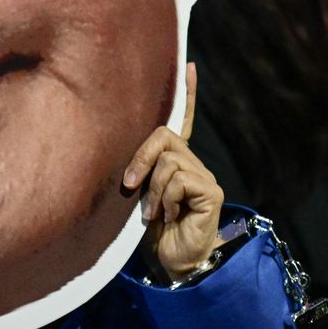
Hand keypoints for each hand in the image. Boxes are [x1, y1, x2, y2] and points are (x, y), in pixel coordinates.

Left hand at [120, 62, 222, 282]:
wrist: (171, 265)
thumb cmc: (149, 233)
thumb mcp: (136, 196)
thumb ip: (136, 172)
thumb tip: (117, 156)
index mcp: (174, 161)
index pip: (182, 120)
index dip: (186, 92)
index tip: (188, 63)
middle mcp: (192, 163)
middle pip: (164, 135)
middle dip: (141, 157)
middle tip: (129, 186)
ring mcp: (203, 176)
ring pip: (168, 161)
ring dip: (152, 190)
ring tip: (152, 214)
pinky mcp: (210, 191)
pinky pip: (179, 179)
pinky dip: (165, 199)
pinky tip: (168, 217)